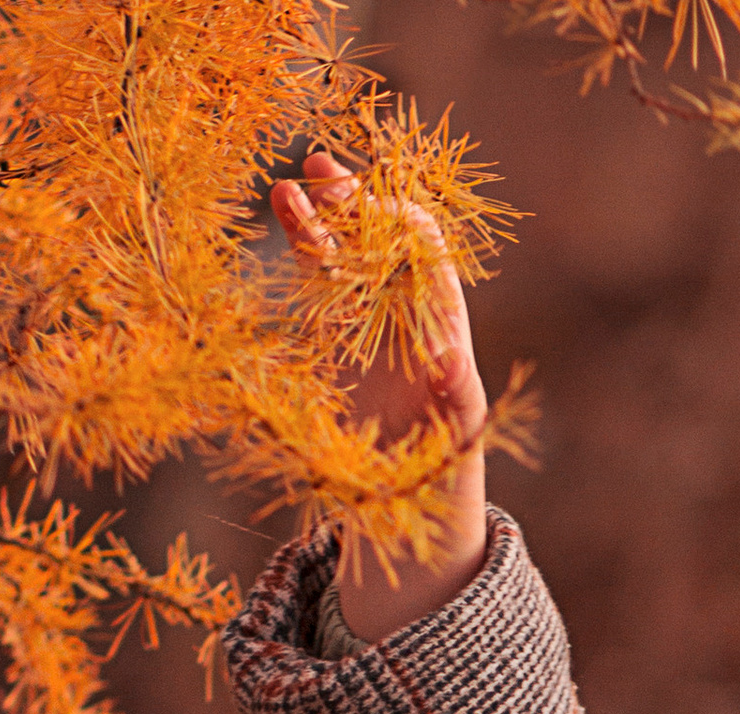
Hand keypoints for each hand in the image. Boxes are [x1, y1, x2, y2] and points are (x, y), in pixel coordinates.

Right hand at [268, 147, 489, 640]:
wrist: (406, 514)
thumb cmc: (440, 481)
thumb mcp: (454, 447)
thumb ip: (457, 404)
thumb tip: (454, 363)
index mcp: (443, 332)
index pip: (429, 256)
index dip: (401, 225)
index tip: (371, 211)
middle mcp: (406, 318)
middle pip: (381, 242)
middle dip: (355, 206)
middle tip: (322, 174)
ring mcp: (367, 324)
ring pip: (345, 254)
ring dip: (320, 216)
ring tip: (288, 185)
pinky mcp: (333, 339)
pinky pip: (318, 281)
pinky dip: (302, 243)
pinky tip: (282, 206)